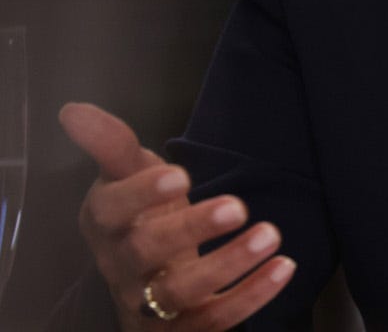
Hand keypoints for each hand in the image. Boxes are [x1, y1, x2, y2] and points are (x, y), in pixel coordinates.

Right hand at [59, 103, 293, 329]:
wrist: (145, 278)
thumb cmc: (140, 215)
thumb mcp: (128, 177)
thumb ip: (111, 145)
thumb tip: (73, 110)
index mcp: (105, 224)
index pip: (110, 211)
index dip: (141, 195)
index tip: (180, 175)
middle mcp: (121, 266)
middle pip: (144, 252)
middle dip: (190, 229)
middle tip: (237, 206)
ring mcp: (148, 302)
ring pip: (179, 292)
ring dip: (227, 264)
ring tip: (270, 235)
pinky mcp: (180, 327)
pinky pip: (212, 320)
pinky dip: (250, 296)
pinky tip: (283, 267)